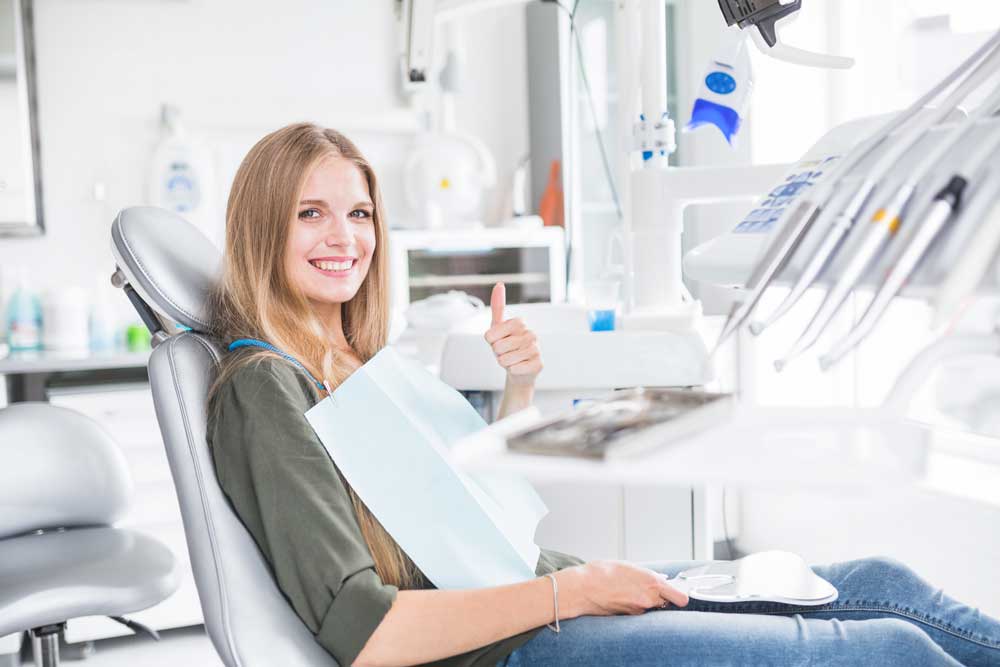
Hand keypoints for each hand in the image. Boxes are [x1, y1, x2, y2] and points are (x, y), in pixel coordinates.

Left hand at [484, 283, 541, 386]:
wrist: (518, 369)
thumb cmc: (507, 347)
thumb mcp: (498, 327)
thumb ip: (498, 307)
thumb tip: (499, 284)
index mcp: (520, 322)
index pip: (490, 335)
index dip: (490, 341)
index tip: (498, 340)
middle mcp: (531, 334)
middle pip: (498, 347)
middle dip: (498, 353)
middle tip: (506, 352)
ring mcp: (537, 349)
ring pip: (505, 359)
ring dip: (505, 363)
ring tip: (512, 359)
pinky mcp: (539, 365)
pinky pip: (514, 369)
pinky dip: (512, 371)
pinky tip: (519, 367)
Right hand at [556, 561, 688, 617]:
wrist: (581, 589)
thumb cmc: (601, 573)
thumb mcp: (627, 566)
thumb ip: (646, 573)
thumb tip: (660, 578)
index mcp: (651, 583)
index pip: (680, 597)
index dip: (680, 595)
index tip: (677, 591)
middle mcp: (647, 600)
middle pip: (665, 602)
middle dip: (660, 596)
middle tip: (648, 588)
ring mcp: (638, 611)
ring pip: (650, 607)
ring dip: (645, 600)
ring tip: (629, 590)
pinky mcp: (628, 618)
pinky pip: (638, 611)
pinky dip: (634, 605)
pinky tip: (621, 597)